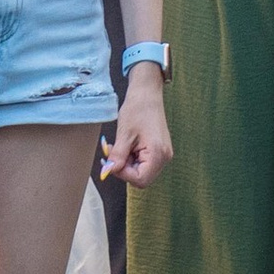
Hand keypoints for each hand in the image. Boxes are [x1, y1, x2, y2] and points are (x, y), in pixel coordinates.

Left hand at [100, 62, 171, 186]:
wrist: (147, 93)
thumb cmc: (137, 109)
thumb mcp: (124, 134)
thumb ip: (117, 156)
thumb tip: (109, 172)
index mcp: (158, 153)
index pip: (140, 179)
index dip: (123, 174)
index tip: (112, 162)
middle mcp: (164, 157)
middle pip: (141, 178)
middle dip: (124, 169)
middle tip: (112, 154)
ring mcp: (163, 154)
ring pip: (141, 172)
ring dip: (127, 164)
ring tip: (120, 146)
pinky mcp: (159, 151)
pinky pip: (143, 163)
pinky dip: (132, 158)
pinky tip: (127, 146)